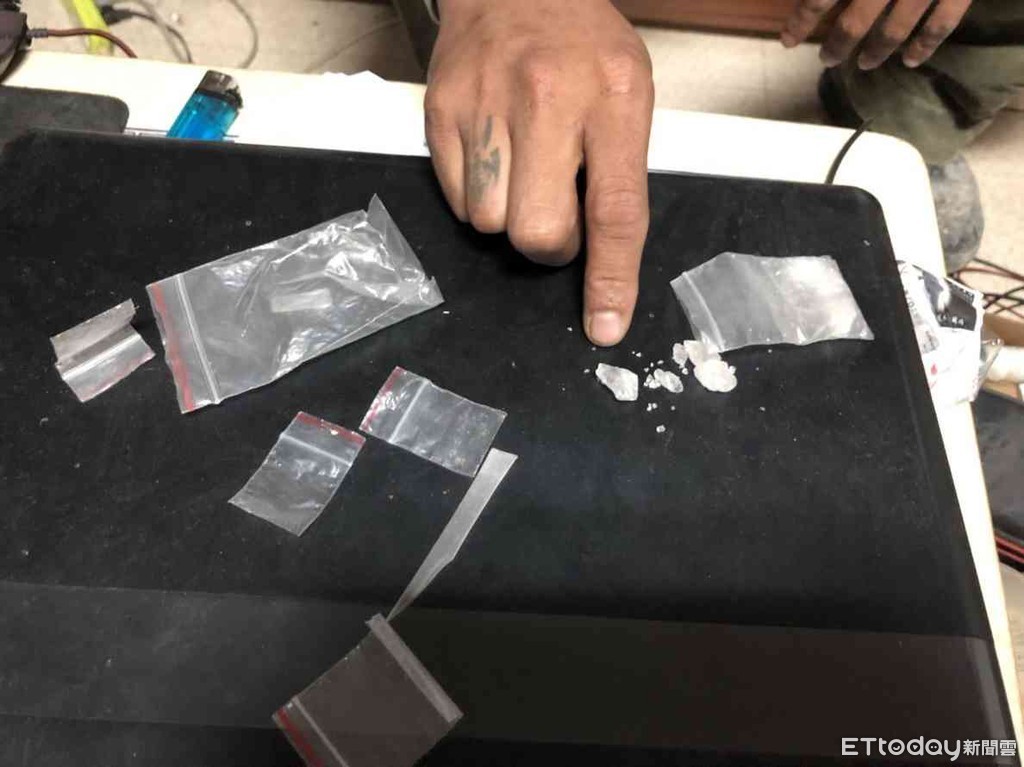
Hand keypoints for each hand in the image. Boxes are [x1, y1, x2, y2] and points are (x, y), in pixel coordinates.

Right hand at [425, 0, 654, 345]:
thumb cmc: (581, 43)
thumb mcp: (629, 89)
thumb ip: (620, 169)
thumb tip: (603, 259)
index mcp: (613, 96)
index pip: (615, 209)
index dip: (611, 278)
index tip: (605, 325)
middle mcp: (548, 98)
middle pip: (537, 232)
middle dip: (549, 243)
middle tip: (556, 208)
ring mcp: (485, 104)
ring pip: (489, 224)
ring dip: (508, 217)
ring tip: (521, 169)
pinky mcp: (440, 111)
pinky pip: (457, 200)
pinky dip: (476, 196)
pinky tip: (493, 154)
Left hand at [781, 0, 971, 69]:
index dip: (801, 21)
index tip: (788, 40)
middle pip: (855, 22)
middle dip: (837, 45)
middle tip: (827, 59)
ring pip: (895, 30)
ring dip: (876, 52)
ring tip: (865, 63)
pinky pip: (942, 23)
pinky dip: (924, 46)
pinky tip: (911, 60)